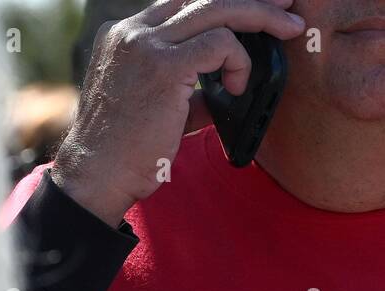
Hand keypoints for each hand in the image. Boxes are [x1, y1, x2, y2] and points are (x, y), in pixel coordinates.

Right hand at [51, 0, 305, 225]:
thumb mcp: (156, 110)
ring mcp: (145, 45)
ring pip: (218, 8)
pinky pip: (220, 44)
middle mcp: (133, 31)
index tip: (257, 9)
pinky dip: (240, 62)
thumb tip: (224, 92)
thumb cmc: (123, 154)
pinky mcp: (162, 66)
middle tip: (288, 1)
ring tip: (289, 32)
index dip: (223, 4)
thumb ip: (187, 92)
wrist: (95, 177)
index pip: (183, 3)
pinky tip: (238, 86)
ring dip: (261, 18)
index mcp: (126, 35)